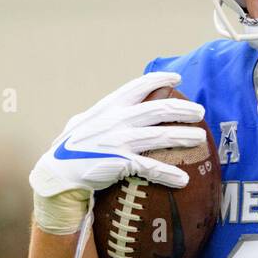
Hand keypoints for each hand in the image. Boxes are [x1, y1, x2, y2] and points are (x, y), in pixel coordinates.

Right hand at [29, 71, 205, 233]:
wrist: (57, 172)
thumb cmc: (70, 147)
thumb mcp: (83, 122)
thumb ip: (101, 114)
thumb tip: (113, 107)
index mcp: (109, 106)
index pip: (138, 86)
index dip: (159, 79)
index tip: (177, 78)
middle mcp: (117, 120)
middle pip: (159, 109)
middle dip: (183, 109)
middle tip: (200, 112)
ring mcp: (119, 141)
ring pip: (160, 136)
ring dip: (184, 137)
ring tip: (201, 138)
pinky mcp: (120, 163)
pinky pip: (151, 167)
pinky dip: (168, 173)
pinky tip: (183, 178)